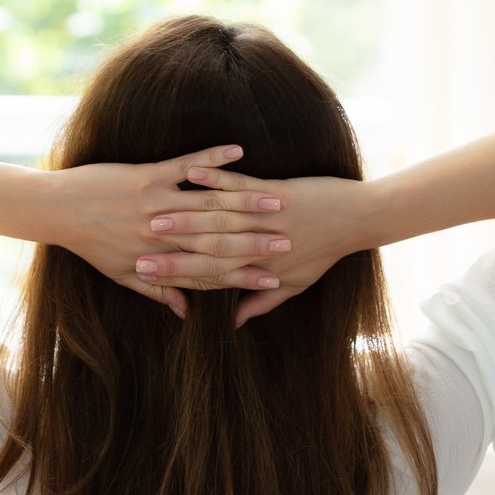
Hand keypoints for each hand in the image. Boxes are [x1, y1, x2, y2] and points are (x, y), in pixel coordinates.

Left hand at [42, 144, 286, 316]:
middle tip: (291, 240)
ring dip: (246, 199)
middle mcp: (163, 234)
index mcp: (160, 259)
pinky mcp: (148, 175)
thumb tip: (185, 313)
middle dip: (257, 239)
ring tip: (278, 199)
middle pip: (219, 238)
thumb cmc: (91, 245)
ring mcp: (157, 202)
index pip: (212, 270)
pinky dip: (213, 158)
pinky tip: (238, 151)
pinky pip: (187, 165)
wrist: (59, 210)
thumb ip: (158, 293)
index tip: (274, 276)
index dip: (244, 275)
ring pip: (209, 203)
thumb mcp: (123, 275)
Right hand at [144, 165, 376, 323]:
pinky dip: (213, 175)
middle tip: (136, 246)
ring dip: (183, 211)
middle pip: (206, 247)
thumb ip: (262, 303)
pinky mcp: (276, 191)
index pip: (209, 274)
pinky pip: (239, 183)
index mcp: (259, 268)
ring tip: (151, 209)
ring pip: (217, 215)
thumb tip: (236, 322)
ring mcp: (266, 217)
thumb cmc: (324, 252)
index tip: (145, 274)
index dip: (176, 275)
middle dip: (169, 247)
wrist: (358, 219)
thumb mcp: (295, 284)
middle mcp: (259, 245)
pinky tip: (190, 172)